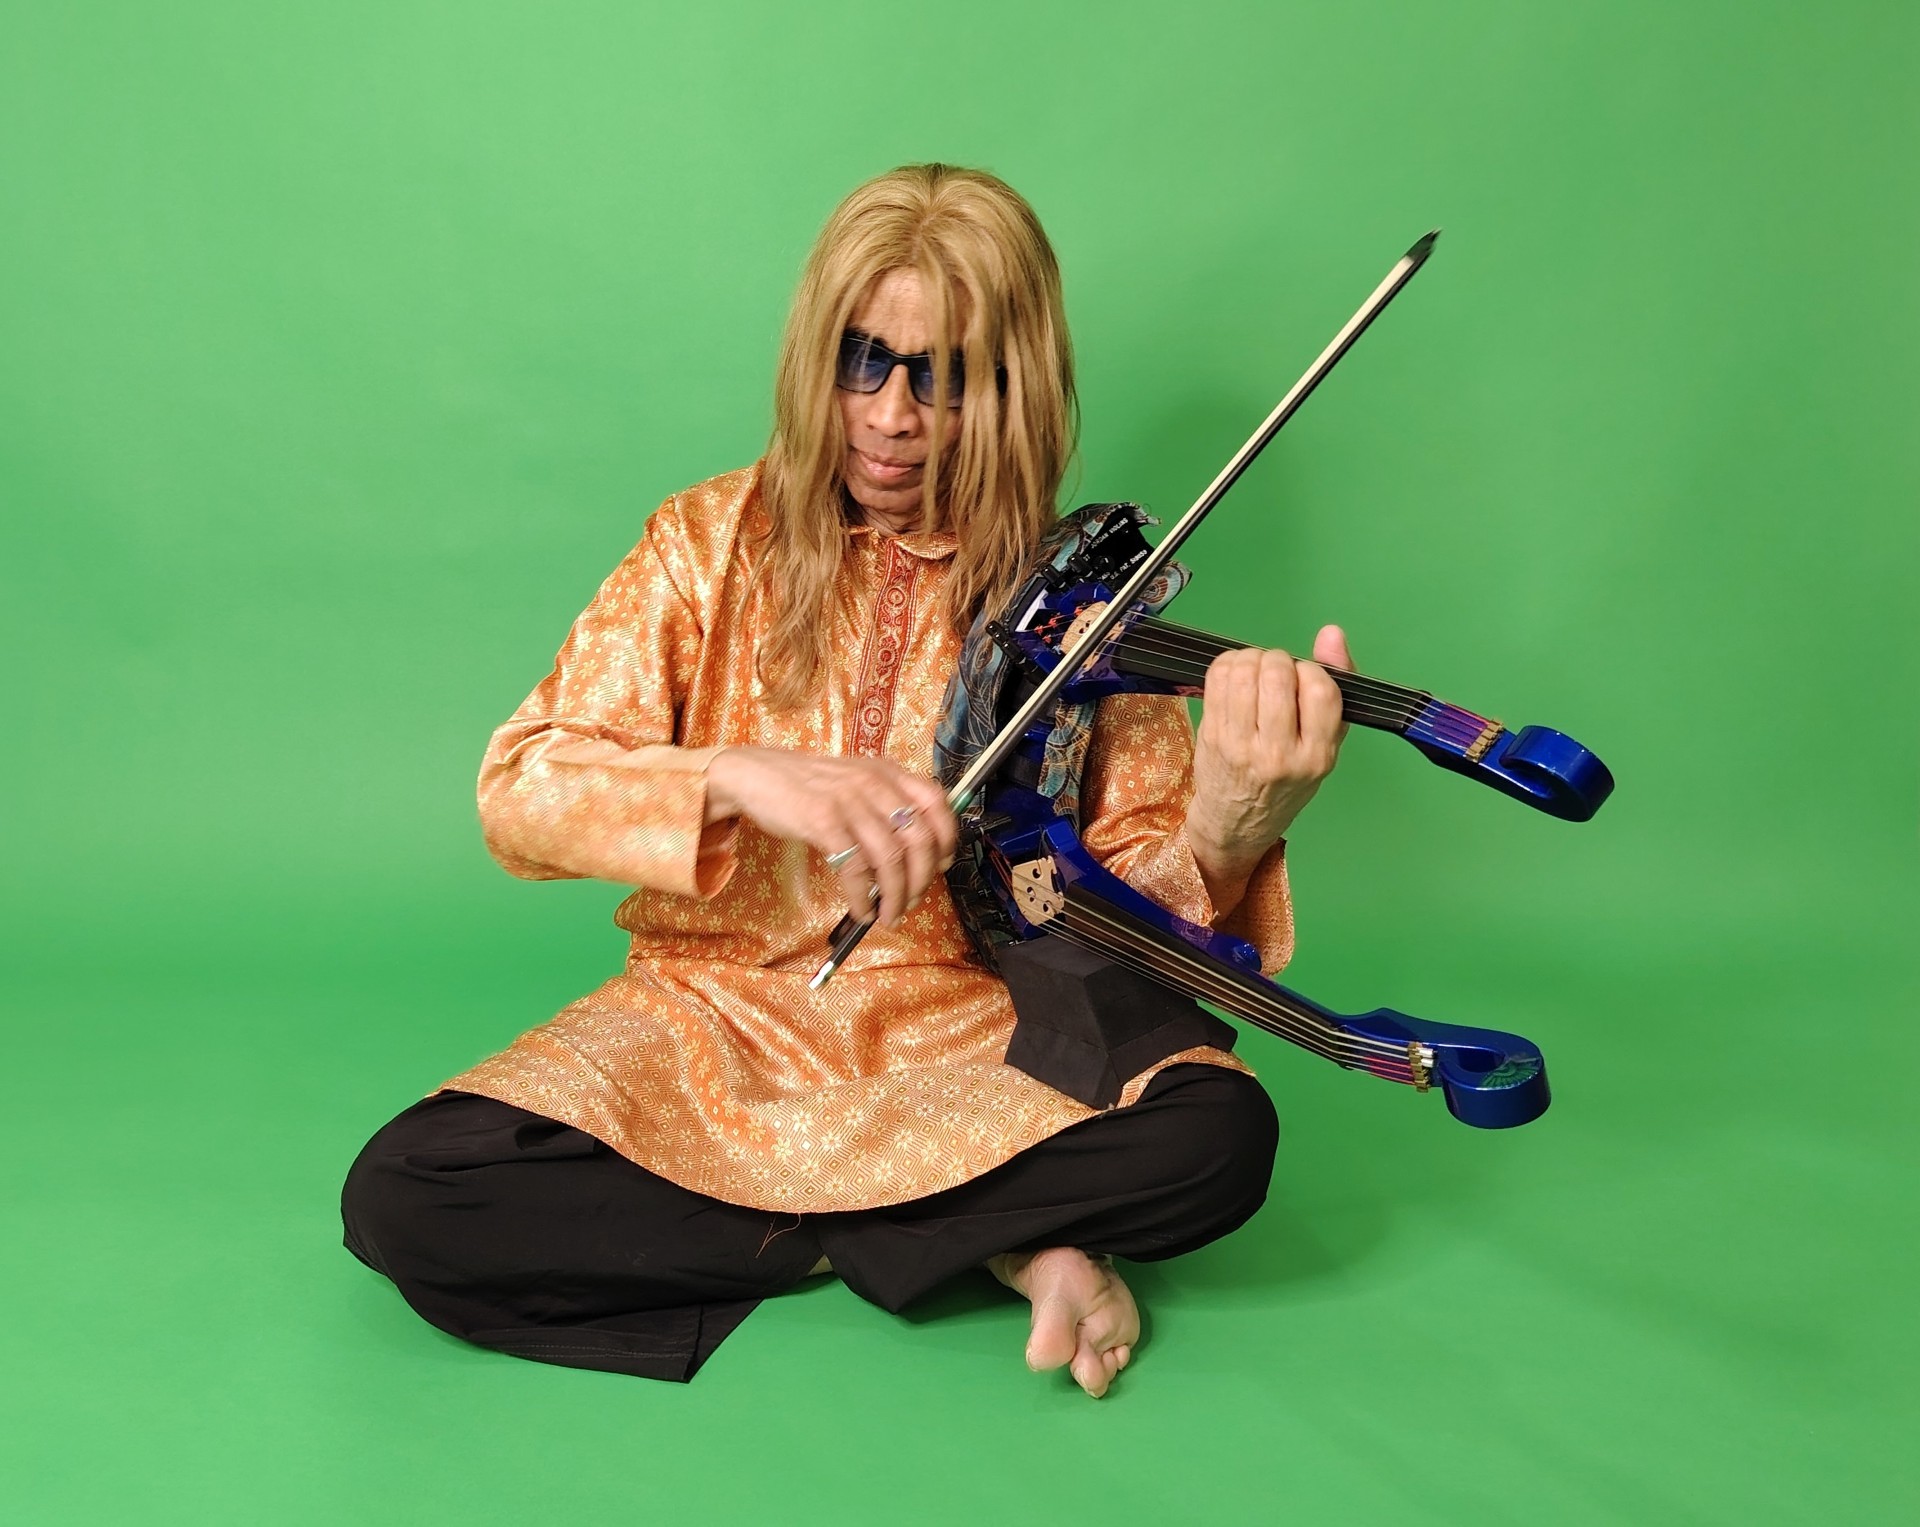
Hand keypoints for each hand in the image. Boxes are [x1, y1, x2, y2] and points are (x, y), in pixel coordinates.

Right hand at [705, 747, 958, 926]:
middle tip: (912, 902)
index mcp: (888, 772)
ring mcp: (850, 801)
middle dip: (921, 880)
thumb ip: (885, 807)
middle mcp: (875, 782)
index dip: (947, 840)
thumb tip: (916, 860)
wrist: (757, 775)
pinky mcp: (823, 821)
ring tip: (888, 916)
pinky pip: (855, 869)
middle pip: (919, 838)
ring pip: (890, 858)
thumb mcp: (856, 783)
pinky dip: (863, 897)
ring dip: (894, 897)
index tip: (942, 867)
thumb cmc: (809, 787)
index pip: (937, 803)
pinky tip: (862, 910)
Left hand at [1186, 625, 1351, 904]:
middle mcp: (1278, 754)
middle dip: (1278, 661)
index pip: (1321, 691)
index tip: (1305, 679)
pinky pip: (1218, 677)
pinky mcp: (1211, 734)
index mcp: (1317, 757)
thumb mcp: (1325, 744)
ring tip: (1256, 672)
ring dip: (1252, 658)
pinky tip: (1236, 676)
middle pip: (1278, 674)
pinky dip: (1229, 664)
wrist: (1237, 821)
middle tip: (1276, 673)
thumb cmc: (1287, 779)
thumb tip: (1332, 633)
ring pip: (1245, 672)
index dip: (1312, 670)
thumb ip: (1336, 689)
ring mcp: (1240, 745)